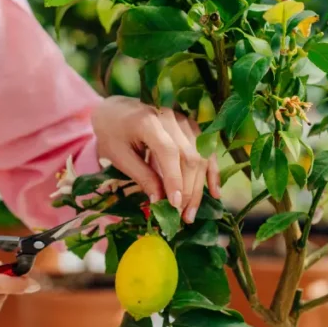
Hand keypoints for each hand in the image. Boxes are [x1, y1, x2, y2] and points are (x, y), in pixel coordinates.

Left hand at [92, 96, 220, 223]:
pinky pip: (206, 151)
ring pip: (200, 156)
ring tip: (192, 213)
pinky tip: (215, 193)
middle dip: (189, 189)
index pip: (168, 152)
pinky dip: (211, 172)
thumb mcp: (119, 156)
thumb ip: (142, 176)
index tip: (175, 205)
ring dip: (199, 186)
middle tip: (183, 216)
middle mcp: (170, 118)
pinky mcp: (191, 126)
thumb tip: (159, 202)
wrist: (115, 109)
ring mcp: (184, 120)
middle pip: (189, 156)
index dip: (174, 179)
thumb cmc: (112, 133)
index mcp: (148, 121)